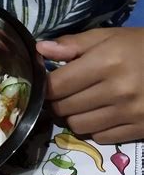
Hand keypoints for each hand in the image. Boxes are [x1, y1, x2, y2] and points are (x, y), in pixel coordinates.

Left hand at [36, 28, 143, 143]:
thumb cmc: (141, 46)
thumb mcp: (109, 36)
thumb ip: (73, 44)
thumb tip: (40, 50)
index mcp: (106, 62)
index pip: (58, 85)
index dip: (46, 86)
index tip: (47, 83)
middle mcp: (117, 91)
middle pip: (65, 108)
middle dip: (58, 101)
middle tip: (63, 93)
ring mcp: (130, 113)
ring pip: (79, 126)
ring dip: (74, 116)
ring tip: (82, 103)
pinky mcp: (141, 129)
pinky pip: (101, 138)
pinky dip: (95, 128)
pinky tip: (102, 113)